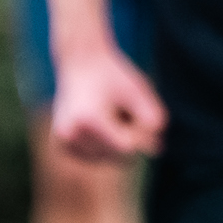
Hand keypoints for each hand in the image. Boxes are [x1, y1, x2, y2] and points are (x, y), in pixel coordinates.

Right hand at [53, 42, 167, 161]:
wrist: (80, 64)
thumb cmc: (113, 76)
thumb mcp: (139, 91)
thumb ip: (152, 119)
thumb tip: (157, 150)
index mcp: (88, 120)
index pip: (127, 147)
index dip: (141, 133)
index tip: (139, 112)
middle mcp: (70, 135)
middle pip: (118, 156)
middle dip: (130, 136)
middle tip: (122, 108)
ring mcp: (65, 143)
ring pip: (109, 159)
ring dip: (119, 141)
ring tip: (109, 113)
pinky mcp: (65, 148)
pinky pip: (99, 157)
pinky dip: (107, 145)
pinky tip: (100, 122)